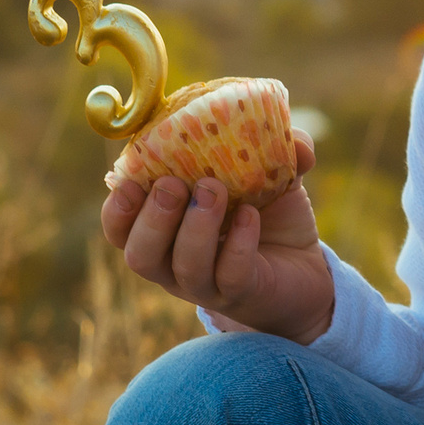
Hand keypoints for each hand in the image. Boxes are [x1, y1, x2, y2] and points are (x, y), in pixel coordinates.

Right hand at [100, 128, 332, 341]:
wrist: (306, 265)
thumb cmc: (269, 213)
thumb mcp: (266, 172)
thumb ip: (270, 145)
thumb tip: (284, 130)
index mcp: (164, 230)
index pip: (120, 229)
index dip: (117, 209)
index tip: (128, 181)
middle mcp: (174, 263)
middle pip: (140, 254)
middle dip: (151, 217)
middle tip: (173, 184)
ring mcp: (206, 283)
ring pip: (183, 267)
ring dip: (195, 227)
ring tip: (214, 190)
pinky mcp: (240, 294)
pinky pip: (230, 274)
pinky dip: (238, 243)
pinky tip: (249, 216)